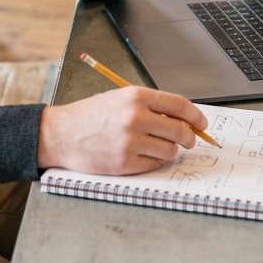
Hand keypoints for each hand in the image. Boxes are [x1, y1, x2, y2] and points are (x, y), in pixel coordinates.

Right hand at [37, 86, 208, 174]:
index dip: (196, 116)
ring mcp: (130, 141)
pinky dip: (153, 162)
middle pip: (180, 130)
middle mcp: (135, 117)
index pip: (179, 105)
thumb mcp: (120, 99)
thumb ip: (150, 106)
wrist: (61, 134)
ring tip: (155, 146)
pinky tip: (140, 155)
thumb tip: (183, 118)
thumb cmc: (90, 116)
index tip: (202, 123)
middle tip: (188, 140)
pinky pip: (154, 165)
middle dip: (188, 137)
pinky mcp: (125, 162)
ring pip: (170, 150)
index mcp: (136, 96)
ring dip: (169, 151)